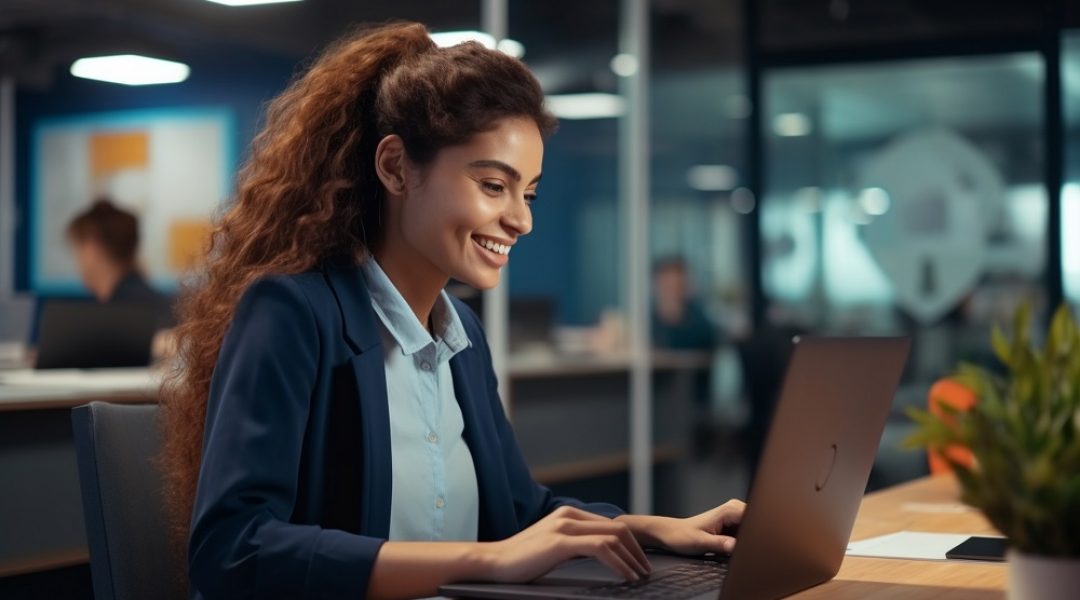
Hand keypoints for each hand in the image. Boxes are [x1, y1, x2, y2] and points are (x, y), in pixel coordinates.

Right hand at [478, 505, 651, 583]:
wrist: (492, 562)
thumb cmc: (521, 560)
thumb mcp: (552, 546)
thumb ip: (573, 544)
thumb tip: (598, 553)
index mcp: (568, 514)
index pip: (610, 524)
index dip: (630, 543)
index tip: (639, 562)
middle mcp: (568, 515)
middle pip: (617, 528)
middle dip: (637, 550)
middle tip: (647, 570)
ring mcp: (564, 526)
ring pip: (613, 536)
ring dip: (632, 558)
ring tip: (640, 576)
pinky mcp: (560, 541)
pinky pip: (600, 548)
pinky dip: (618, 562)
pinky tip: (625, 576)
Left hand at [616, 499, 745, 554]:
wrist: (670, 534)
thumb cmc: (681, 536)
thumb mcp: (700, 542)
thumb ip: (719, 544)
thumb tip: (734, 546)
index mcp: (729, 510)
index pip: (755, 519)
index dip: (757, 534)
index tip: (750, 545)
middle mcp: (734, 509)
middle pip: (756, 524)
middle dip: (754, 539)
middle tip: (738, 549)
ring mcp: (734, 517)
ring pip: (752, 530)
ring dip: (748, 541)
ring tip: (732, 548)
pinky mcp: (733, 525)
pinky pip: (745, 534)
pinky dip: (743, 543)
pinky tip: (734, 549)